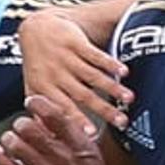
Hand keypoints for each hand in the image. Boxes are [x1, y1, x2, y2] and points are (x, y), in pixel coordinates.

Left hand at [0, 95, 124, 164]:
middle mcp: (63, 156)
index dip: (37, 103)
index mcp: (78, 142)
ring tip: (9, 138)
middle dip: (20, 123)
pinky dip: (0, 156)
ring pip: (17, 147)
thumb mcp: (89, 149)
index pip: (53, 114)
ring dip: (9, 138)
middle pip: (29, 128)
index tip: (30, 102)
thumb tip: (47, 112)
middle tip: (20, 125)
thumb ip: (69, 130)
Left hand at [20, 11, 131, 130]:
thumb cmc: (38, 65)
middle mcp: (57, 74)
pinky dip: (110, 63)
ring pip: (93, 75)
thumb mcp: (34, 87)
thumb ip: (42, 111)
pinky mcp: (76, 42)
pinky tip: (124, 72)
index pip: (64, 109)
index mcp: (46, 88)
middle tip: (122, 122)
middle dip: (104, 110)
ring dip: (112, 87)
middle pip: (84, 95)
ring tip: (130, 99)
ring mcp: (67, 58)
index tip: (93, 136)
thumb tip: (50, 137)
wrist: (36, 28)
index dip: (79, 121)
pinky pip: (95, 54)